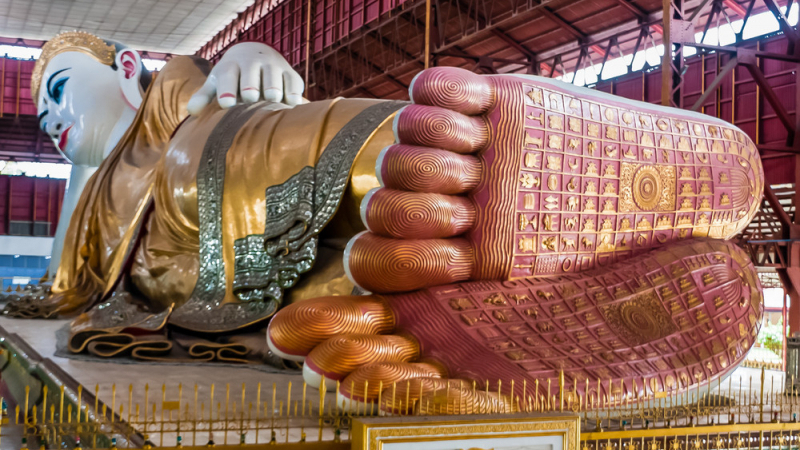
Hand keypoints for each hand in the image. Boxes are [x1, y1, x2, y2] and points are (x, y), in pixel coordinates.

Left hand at [187, 42, 304, 113]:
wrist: (258, 53)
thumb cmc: (233, 76)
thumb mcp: (217, 82)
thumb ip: (204, 97)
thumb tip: (192, 112)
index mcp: (231, 65)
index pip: (228, 74)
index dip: (227, 88)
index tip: (226, 103)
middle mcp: (253, 62)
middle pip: (251, 73)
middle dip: (250, 84)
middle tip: (250, 98)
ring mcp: (274, 66)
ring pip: (274, 76)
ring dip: (273, 87)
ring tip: (272, 100)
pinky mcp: (291, 75)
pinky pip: (294, 83)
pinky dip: (293, 93)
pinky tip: (291, 104)